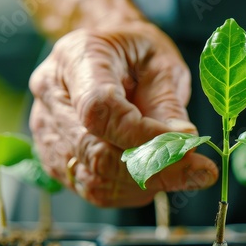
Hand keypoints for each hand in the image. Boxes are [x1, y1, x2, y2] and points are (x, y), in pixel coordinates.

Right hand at [29, 21, 217, 206]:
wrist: (113, 57)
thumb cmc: (138, 54)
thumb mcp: (162, 64)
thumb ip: (168, 105)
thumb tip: (184, 147)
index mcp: (76, 58)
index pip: (99, 109)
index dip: (144, 136)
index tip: (188, 147)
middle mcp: (52, 96)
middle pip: (95, 151)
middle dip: (154, 169)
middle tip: (199, 171)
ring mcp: (47, 130)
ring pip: (94, 178)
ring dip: (144, 184)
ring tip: (179, 170)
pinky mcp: (56, 157)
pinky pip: (92, 189)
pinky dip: (131, 191)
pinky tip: (155, 176)